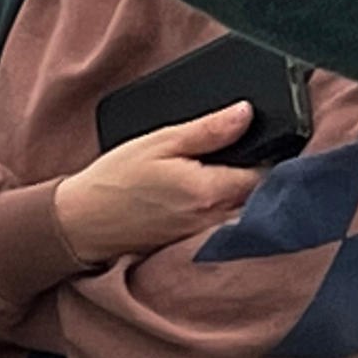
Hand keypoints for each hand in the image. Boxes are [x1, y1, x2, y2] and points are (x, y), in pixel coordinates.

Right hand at [52, 102, 262, 265]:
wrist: (79, 223)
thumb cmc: (115, 180)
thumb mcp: (161, 142)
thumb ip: (209, 130)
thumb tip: (246, 112)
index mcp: (208, 192)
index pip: (266, 174)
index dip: (275, 154)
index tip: (278, 138)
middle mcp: (212, 219)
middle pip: (262, 197)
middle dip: (269, 176)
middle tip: (263, 152)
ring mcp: (203, 236)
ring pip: (247, 213)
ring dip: (253, 195)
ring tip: (243, 170)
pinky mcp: (192, 244)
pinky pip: (226, 226)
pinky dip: (233, 211)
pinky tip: (224, 193)